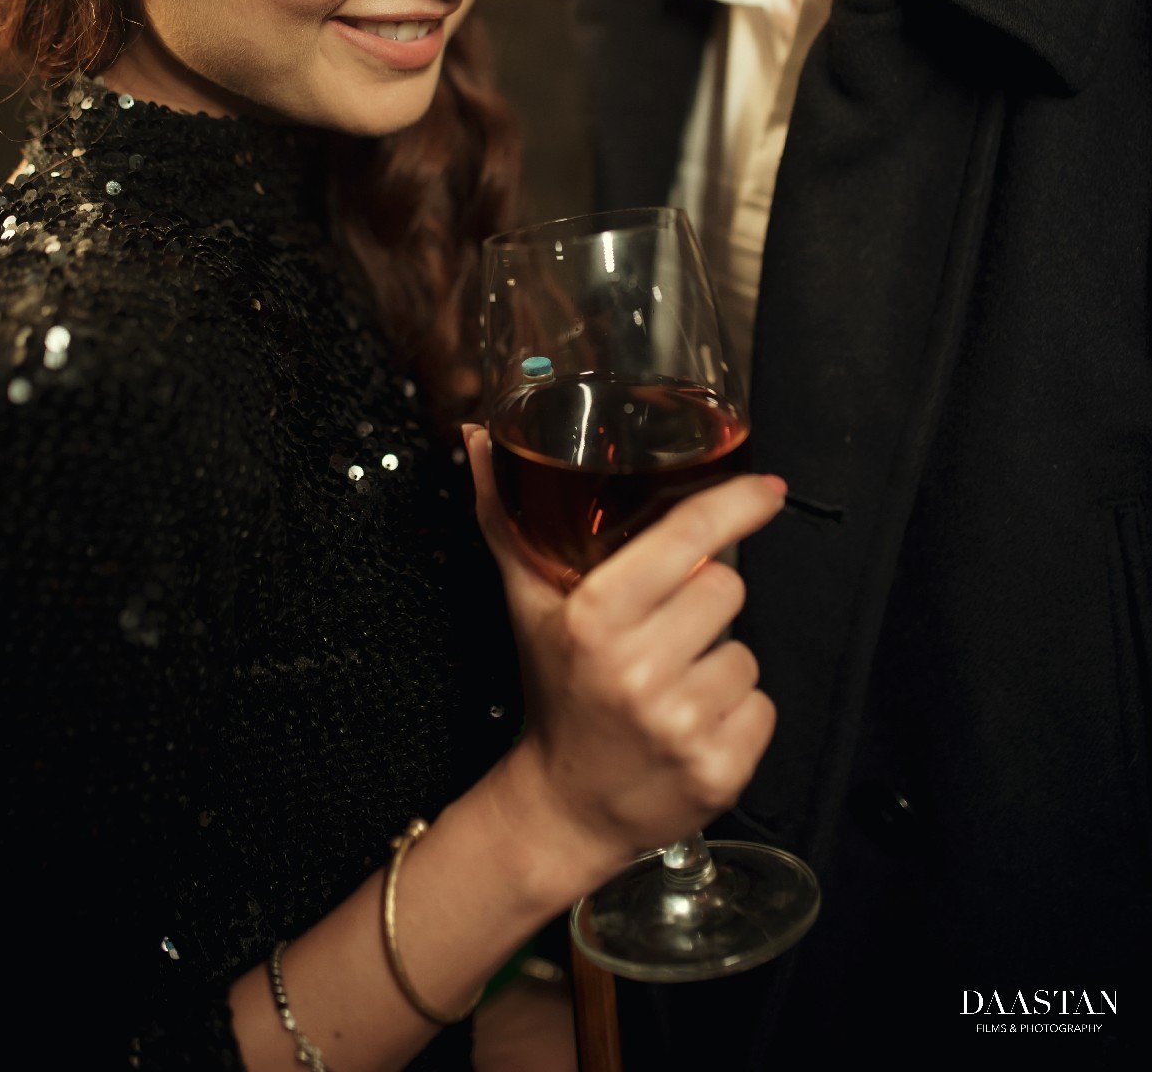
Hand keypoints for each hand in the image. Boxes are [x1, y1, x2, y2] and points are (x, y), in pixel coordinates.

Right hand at [464, 425, 783, 883]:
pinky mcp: (719, 769)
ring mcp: (681, 723)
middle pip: (727, 589)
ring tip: (672, 684)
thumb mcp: (528, 603)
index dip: (735, 505)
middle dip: (704, 603)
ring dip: (718, 662)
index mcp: (596, 617)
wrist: (565, 807)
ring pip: (746, 652)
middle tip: (666, 630)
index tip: (766, 489)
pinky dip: (737, 713)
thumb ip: (508, 517)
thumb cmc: (556, 692)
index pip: (687, 538)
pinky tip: (693, 722)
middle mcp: (639, 668)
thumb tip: (478, 437)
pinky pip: (762, 707)